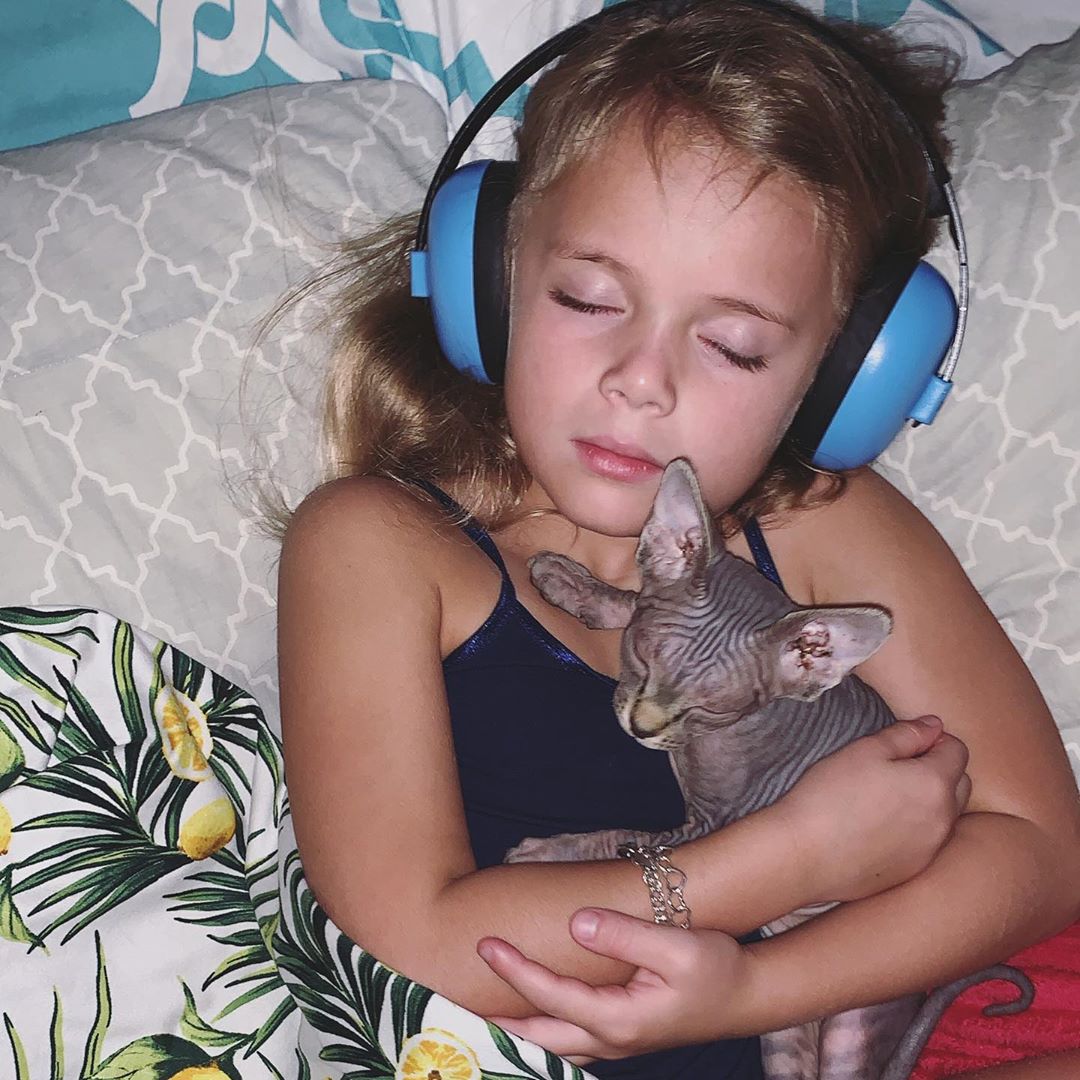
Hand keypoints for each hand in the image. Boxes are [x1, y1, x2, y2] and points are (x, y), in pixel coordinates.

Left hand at [477, 907, 755, 1062]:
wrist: (746, 996)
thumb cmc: (716, 970)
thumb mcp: (676, 946)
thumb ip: (623, 934)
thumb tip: (575, 923)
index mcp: (618, 1020)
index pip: (550, 996)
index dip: (514, 970)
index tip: (484, 944)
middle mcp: (609, 1040)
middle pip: (536, 1036)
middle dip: (494, 1018)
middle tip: (450, 999)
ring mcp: (612, 1043)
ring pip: (548, 1044)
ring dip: (511, 1030)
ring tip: (473, 1013)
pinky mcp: (617, 1033)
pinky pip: (563, 1037)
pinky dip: (535, 1028)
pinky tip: (522, 1015)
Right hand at [780, 715, 970, 904]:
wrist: (806, 855)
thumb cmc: (831, 796)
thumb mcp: (865, 750)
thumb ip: (906, 734)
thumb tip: (934, 725)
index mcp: (935, 783)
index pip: (958, 750)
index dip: (934, 739)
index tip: (905, 742)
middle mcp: (944, 819)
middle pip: (960, 783)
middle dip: (940, 769)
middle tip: (898, 766)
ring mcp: (931, 849)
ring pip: (946, 814)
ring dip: (931, 799)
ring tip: (889, 796)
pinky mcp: (914, 870)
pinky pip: (929, 841)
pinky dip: (917, 828)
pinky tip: (881, 825)